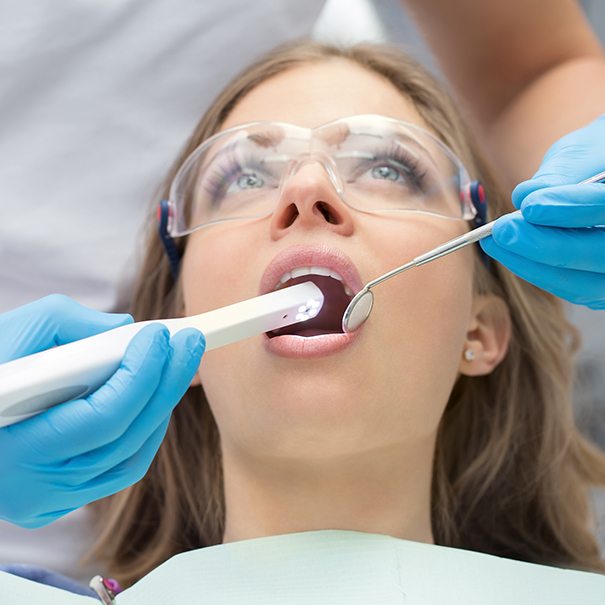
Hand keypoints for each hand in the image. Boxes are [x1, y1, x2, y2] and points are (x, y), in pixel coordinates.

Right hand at [0, 295, 204, 527]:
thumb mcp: (12, 334)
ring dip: (160, 408)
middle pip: (126, 438)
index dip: (140, 374)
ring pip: (130, 459)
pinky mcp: (57, 500)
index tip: (161, 336)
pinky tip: (153, 398)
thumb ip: (68, 324)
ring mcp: (47, 499)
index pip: (102, 417)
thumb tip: (124, 330)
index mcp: (13, 448)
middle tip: (189, 344)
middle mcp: (33, 486)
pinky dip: (143, 432)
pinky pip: (117, 470)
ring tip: (176, 366)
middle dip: (165, 384)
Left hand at [480, 114, 604, 308]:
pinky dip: (537, 271)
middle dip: (545, 244)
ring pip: (584, 283)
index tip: (530, 206)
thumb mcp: (584, 153)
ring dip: (533, 263)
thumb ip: (559, 176)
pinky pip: (574, 289)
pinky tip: (509, 252)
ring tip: (496, 240)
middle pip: (601, 254)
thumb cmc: (598, 159)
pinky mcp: (604, 289)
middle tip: (503, 229)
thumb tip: (525, 198)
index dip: (572, 208)